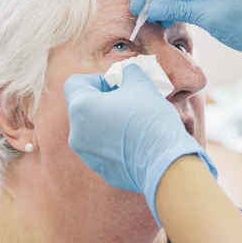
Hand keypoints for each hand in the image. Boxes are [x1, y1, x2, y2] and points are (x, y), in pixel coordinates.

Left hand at [63, 64, 216, 225]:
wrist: (166, 163)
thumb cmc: (151, 119)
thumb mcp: (141, 84)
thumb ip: (128, 72)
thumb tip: (126, 73)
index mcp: (80, 108)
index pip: (75, 83)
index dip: (96, 79)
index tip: (117, 86)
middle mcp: (76, 133)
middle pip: (82, 107)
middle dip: (103, 100)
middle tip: (127, 101)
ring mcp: (87, 154)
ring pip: (91, 128)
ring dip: (107, 120)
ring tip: (133, 122)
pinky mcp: (101, 169)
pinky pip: (102, 148)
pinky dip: (114, 141)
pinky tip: (136, 141)